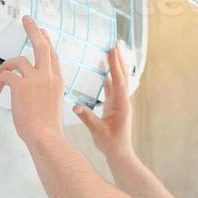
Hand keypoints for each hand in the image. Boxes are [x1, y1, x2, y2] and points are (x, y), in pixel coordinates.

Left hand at [0, 15, 64, 143]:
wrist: (45, 137)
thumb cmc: (47, 128)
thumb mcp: (52, 105)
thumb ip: (44, 93)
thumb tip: (30, 91)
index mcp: (57, 81)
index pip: (52, 56)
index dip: (47, 42)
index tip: (43, 33)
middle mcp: (48, 77)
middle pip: (41, 46)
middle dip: (33, 30)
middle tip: (26, 18)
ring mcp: (35, 80)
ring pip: (18, 60)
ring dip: (6, 65)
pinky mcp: (21, 86)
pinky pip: (5, 75)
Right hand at [73, 41, 133, 160]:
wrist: (120, 154)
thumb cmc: (110, 144)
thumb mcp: (97, 131)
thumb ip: (86, 117)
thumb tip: (74, 106)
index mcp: (120, 104)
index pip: (117, 79)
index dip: (114, 63)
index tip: (112, 49)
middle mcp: (122, 100)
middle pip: (122, 75)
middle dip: (119, 58)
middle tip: (116, 43)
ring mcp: (120, 103)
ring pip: (118, 80)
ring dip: (116, 65)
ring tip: (112, 52)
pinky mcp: (115, 106)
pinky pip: (113, 88)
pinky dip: (110, 77)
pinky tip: (106, 71)